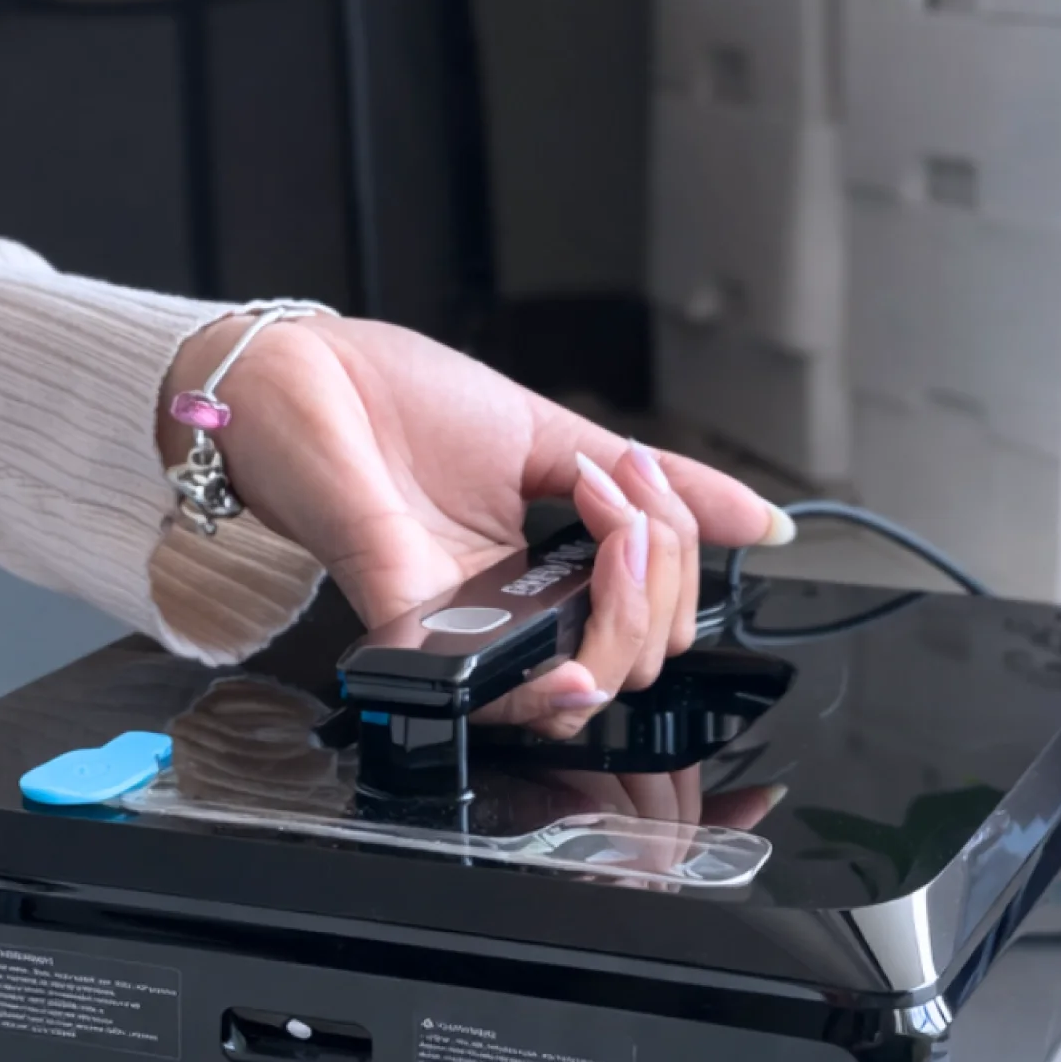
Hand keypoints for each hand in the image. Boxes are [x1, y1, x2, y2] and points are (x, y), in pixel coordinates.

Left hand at [159, 315, 792, 734]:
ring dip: (633, 605)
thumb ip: (657, 487)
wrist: (298, 375)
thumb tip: (762, 523)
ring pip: (588, 684)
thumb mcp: (556, 433)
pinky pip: (499, 687)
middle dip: (669, 575)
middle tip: (622, 491)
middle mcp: (512, 608)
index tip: (636, 474)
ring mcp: (466, 622)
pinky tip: (595, 595)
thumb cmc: (401, 400)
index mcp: (549, 568)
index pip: (652, 611)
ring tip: (609, 514)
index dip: (680, 555)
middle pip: (638, 653)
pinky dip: (562, 672)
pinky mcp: (413, 620)